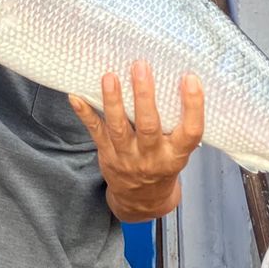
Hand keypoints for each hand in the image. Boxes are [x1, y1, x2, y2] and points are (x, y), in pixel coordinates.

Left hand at [70, 62, 203, 221]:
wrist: (142, 200)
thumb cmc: (164, 165)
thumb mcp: (178, 151)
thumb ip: (177, 124)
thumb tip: (173, 77)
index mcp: (176, 154)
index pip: (190, 131)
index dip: (193, 105)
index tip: (190, 78)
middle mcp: (152, 157)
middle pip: (149, 126)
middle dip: (144, 96)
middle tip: (141, 66)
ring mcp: (127, 156)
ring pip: (119, 128)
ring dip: (113, 101)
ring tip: (109, 76)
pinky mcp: (107, 154)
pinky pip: (95, 132)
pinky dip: (85, 114)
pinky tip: (76, 96)